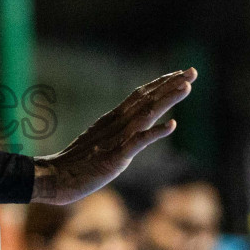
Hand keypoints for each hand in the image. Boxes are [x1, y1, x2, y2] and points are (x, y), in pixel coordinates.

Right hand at [31, 69, 196, 204]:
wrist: (57, 177)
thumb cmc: (77, 163)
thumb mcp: (100, 142)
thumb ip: (116, 133)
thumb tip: (133, 128)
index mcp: (113, 119)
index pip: (140, 96)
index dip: (161, 84)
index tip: (179, 73)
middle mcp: (117, 124)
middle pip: (147, 99)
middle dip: (171, 84)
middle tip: (192, 71)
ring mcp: (117, 138)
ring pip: (146, 114)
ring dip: (167, 100)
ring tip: (187, 88)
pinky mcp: (116, 156)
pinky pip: (138, 142)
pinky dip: (155, 132)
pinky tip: (172, 124)